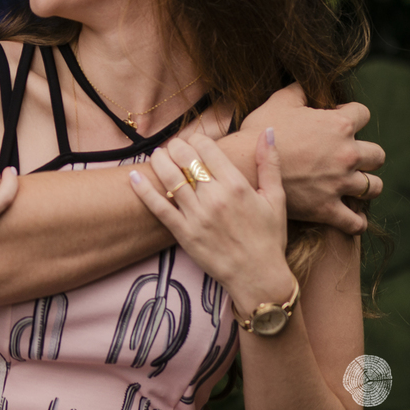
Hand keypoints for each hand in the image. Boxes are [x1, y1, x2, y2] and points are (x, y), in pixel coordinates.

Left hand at [130, 132, 293, 311]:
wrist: (259, 277)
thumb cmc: (268, 237)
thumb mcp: (275, 199)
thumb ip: (269, 164)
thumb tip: (267, 132)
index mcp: (237, 185)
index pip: (207, 149)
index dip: (196, 139)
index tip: (194, 141)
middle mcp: (215, 198)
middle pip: (185, 159)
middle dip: (175, 146)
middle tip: (173, 147)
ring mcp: (198, 216)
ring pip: (170, 178)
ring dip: (159, 161)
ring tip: (158, 156)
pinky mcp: (184, 233)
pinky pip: (159, 208)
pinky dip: (144, 191)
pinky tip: (134, 177)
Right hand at [240, 84, 382, 234]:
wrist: (241, 166)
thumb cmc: (257, 132)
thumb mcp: (278, 102)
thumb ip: (299, 91)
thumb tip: (306, 84)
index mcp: (338, 125)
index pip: (363, 113)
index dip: (351, 115)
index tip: (338, 122)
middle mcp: (346, 155)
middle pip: (377, 155)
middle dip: (365, 154)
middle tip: (345, 157)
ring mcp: (339, 184)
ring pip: (373, 187)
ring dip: (365, 185)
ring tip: (350, 184)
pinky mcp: (327, 208)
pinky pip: (354, 222)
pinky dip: (355, 220)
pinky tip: (348, 214)